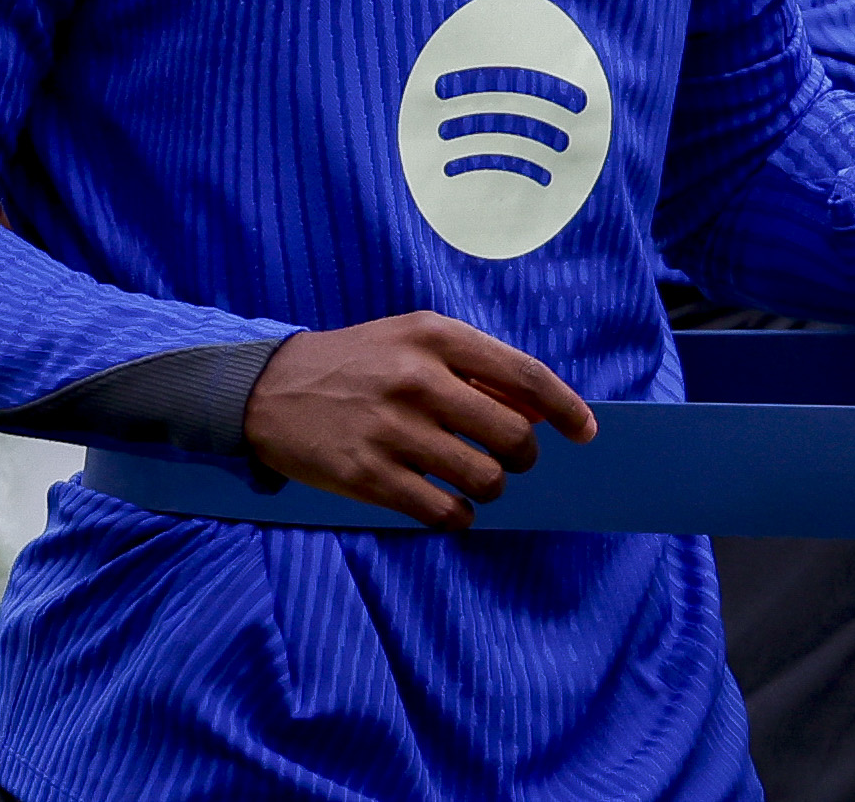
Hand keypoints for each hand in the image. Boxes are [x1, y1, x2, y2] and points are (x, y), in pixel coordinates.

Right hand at [241, 313, 595, 530]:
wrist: (269, 389)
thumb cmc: (358, 363)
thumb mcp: (413, 341)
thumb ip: (476, 370)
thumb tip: (542, 412)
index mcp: (434, 337)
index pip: (524, 375)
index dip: (566, 408)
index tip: (585, 431)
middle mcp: (416, 380)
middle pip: (512, 433)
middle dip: (524, 456)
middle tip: (512, 459)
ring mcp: (391, 430)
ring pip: (485, 477)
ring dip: (493, 487)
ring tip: (478, 481)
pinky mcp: (368, 476)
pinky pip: (444, 511)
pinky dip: (460, 515)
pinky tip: (451, 505)